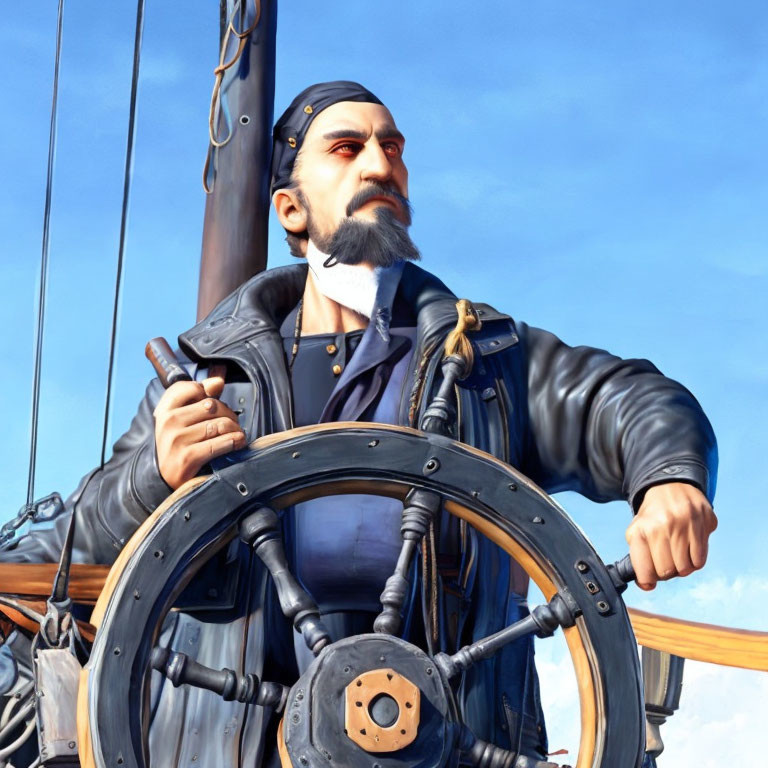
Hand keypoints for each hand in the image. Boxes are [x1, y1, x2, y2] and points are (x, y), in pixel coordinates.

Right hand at [153, 373, 246, 489]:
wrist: (164, 480)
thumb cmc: (178, 445)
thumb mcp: (183, 420)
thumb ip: (200, 398)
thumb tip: (218, 381)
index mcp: (165, 409)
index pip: (189, 387)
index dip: (207, 391)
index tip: (214, 402)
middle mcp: (169, 422)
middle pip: (212, 405)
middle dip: (229, 413)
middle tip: (233, 423)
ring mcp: (177, 440)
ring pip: (219, 424)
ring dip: (235, 429)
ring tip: (238, 434)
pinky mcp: (187, 457)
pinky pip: (219, 443)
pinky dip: (233, 441)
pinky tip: (237, 442)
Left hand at [625, 482, 716, 590]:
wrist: (670, 486)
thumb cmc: (653, 515)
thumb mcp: (637, 530)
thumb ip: (638, 557)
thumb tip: (647, 585)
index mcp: (642, 529)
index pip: (645, 570)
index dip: (647, 580)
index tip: (648, 581)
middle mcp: (663, 525)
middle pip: (667, 572)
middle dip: (666, 572)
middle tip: (665, 562)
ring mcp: (686, 523)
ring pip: (687, 568)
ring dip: (682, 567)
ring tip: (677, 554)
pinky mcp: (704, 522)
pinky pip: (701, 559)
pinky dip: (695, 560)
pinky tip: (689, 548)